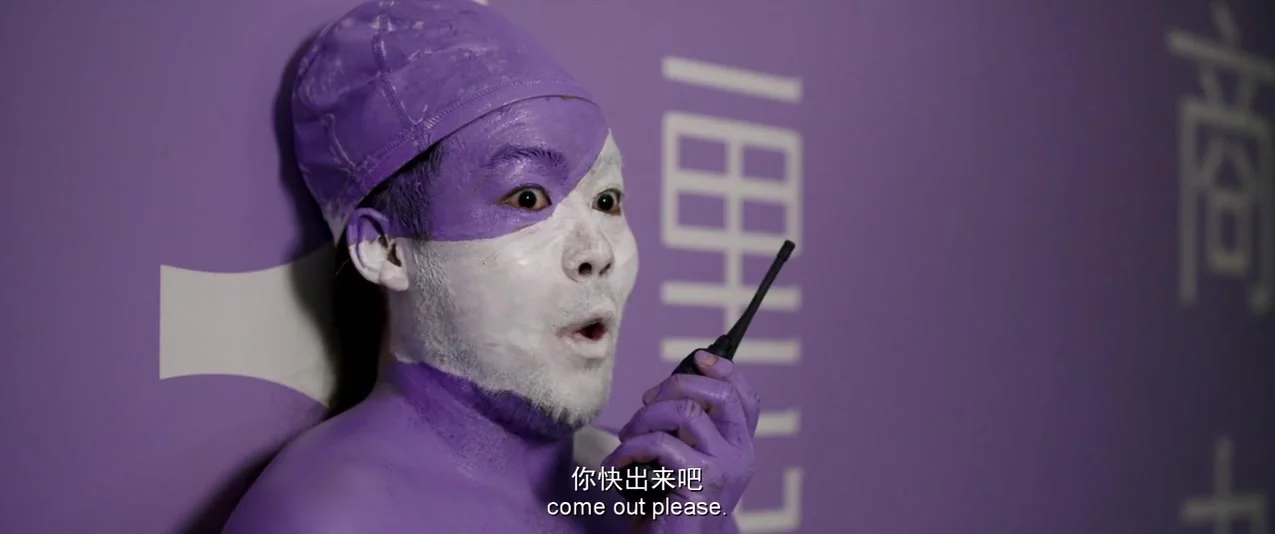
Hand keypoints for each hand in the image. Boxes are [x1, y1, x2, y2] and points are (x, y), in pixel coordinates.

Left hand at [603, 350, 758, 532]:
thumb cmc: (667, 504)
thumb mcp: (683, 458)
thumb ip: (686, 428)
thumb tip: (668, 387)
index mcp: (740, 447)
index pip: (746, 398)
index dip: (724, 370)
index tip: (697, 359)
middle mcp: (741, 456)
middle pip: (719, 395)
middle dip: (675, 386)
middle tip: (646, 403)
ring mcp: (724, 469)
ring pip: (686, 412)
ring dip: (645, 417)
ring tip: (627, 438)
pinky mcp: (700, 483)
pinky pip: (660, 444)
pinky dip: (629, 450)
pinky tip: (616, 467)